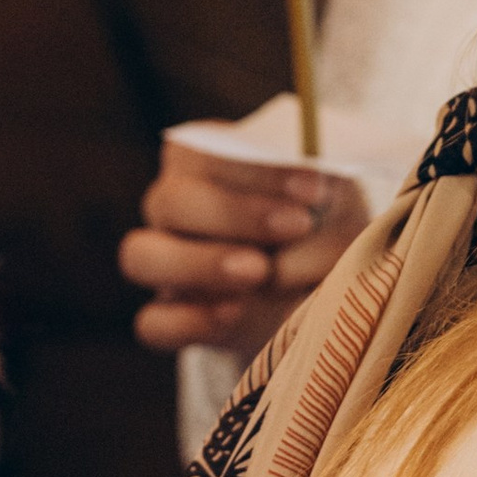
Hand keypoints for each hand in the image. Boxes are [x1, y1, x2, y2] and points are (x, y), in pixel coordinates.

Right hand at [118, 143, 363, 358]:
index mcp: (202, 162)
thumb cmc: (325, 225)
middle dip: (232, 213)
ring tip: (260, 272)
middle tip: (296, 225)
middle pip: (168, 201)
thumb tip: (315, 204)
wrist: (328, 290)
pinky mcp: (171, 320)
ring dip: (201, 262)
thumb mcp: (335, 202)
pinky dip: (188, 321)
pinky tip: (234, 315)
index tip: (314, 189)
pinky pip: (153, 323)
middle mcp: (174, 209)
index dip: (255, 170)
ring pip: (141, 256)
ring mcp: (166, 266)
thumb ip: (323, 197)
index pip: (200, 153)